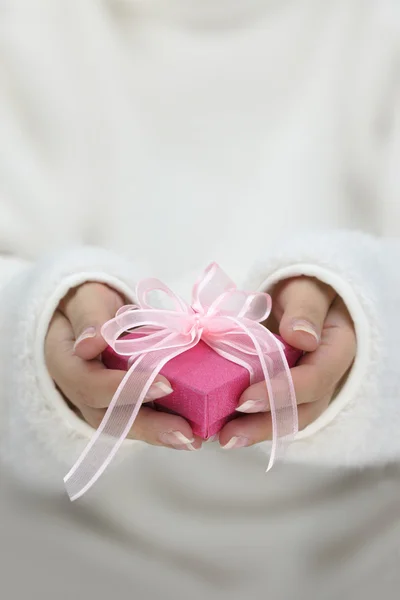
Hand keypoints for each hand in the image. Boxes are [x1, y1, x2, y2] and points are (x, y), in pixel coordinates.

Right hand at [45, 282, 201, 450]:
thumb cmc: (87, 305)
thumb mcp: (85, 299)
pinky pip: (143, 416)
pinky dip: (168, 424)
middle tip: (185, 434)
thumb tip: (90, 342)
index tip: (166, 385)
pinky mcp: (123, 403)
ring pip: (129, 425)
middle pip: (112, 419)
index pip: (93, 385)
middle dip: (151, 427)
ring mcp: (102, 403)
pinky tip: (195, 430)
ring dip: (162, 433)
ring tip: (194, 439)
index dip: (128, 388)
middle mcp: (82, 394)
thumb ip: (89, 317)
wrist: (87, 314)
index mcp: (68, 367)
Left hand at [218, 276, 356, 448]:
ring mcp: (310, 386)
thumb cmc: (305, 287)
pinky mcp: (289, 389)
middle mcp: (327, 374)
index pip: (315, 378)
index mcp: (337, 348)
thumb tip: (302, 337)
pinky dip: (250, 419)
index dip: (281, 392)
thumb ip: (305, 308)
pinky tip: (223, 425)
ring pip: (289, 417)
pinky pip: (274, 409)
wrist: (304, 294)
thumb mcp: (306, 288)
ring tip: (222, 439)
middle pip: (303, 410)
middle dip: (265, 425)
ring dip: (256, 430)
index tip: (244, 399)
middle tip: (228, 436)